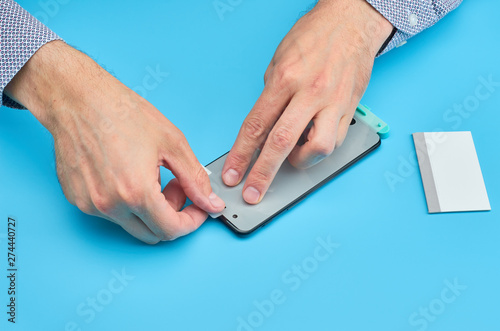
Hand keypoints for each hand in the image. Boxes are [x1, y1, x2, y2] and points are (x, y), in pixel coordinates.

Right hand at [5, 41, 224, 243]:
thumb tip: (210, 203)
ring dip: (148, 209)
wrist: (78, 98)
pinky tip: (128, 175)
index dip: (191, 221)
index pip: (171, 230)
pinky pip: (110, 213)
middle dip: (171, 215)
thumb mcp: (172, 144)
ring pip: (131, 224)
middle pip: (152, 234)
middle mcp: (109, 205)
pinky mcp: (76, 198)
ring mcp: (89, 204)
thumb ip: (195, 179)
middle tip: (175, 186)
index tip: (197, 209)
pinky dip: (126, 203)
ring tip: (150, 175)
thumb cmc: (121, 113)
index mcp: (136, 192)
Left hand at [222, 0, 392, 203]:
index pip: (256, 126)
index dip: (241, 155)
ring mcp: (333, 101)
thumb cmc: (312, 38)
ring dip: (300, 162)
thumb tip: (263, 130)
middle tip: (252, 194)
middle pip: (281, 143)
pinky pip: (335, 140)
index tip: (232, 173)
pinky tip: (311, 144)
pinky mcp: (350, 108)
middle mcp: (309, 92)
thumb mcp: (278, 62)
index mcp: (285, 79)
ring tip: (292, 160)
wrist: (351, 22)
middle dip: (263, 174)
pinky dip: (319, 149)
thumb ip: (271, 98)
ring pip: (317, 148)